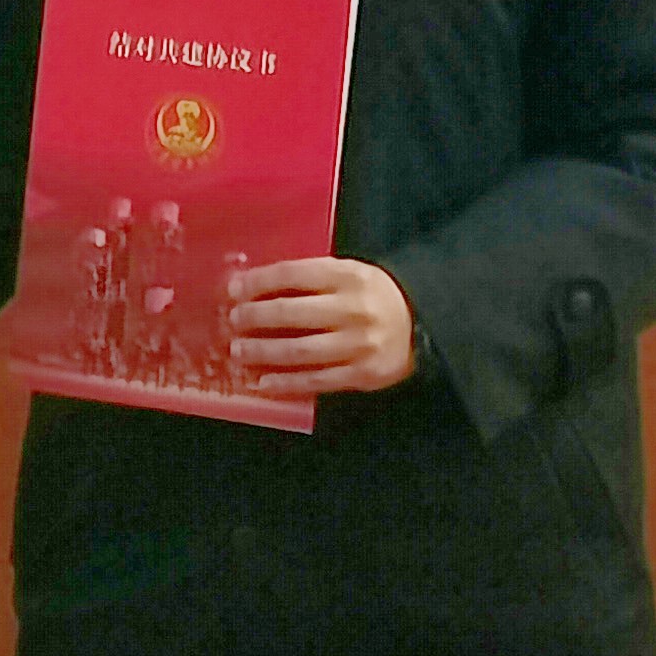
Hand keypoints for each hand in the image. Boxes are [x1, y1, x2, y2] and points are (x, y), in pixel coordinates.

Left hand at [227, 258, 414, 398]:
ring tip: (239, 352)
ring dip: (263, 352)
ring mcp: (357, 344)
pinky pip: (316, 380)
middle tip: (233, 321)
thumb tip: (258, 287)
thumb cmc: (375, 295)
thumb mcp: (350, 273)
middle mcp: (352, 309)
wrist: (421, 324)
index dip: (259, 282)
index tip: (234, 289)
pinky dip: (286, 383)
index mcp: (348, 276)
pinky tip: (264, 382)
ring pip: (300, 350)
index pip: (293, 274)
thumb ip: (312, 277)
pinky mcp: (362, 375)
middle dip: (255, 317)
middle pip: (292, 313)